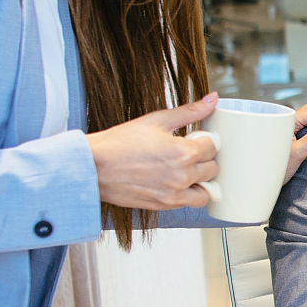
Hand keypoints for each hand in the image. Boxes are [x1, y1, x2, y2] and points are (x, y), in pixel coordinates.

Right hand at [89, 94, 219, 209]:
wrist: (93, 166)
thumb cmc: (118, 144)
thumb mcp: (156, 120)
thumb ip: (189, 112)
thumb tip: (211, 100)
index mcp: (184, 153)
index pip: (213, 146)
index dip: (205, 140)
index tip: (195, 139)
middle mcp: (182, 176)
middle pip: (213, 169)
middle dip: (204, 159)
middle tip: (188, 152)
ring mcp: (174, 194)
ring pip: (206, 192)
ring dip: (201, 181)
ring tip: (186, 170)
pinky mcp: (164, 206)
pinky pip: (188, 203)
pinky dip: (187, 194)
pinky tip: (174, 182)